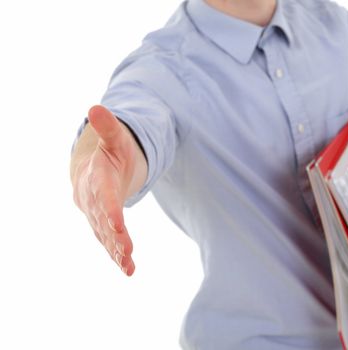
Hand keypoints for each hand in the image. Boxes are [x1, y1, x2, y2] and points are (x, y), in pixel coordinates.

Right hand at [72, 105, 142, 275]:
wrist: (93, 168)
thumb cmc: (111, 151)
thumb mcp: (114, 137)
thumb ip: (108, 127)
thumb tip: (96, 108)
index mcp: (97, 177)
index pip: (103, 195)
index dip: (109, 209)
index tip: (117, 223)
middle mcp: (93, 199)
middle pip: (103, 219)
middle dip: (114, 235)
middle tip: (125, 249)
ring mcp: (96, 214)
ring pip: (105, 234)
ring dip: (115, 250)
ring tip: (127, 265)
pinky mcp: (102, 225)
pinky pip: (108, 241)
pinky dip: (117, 255)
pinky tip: (128, 270)